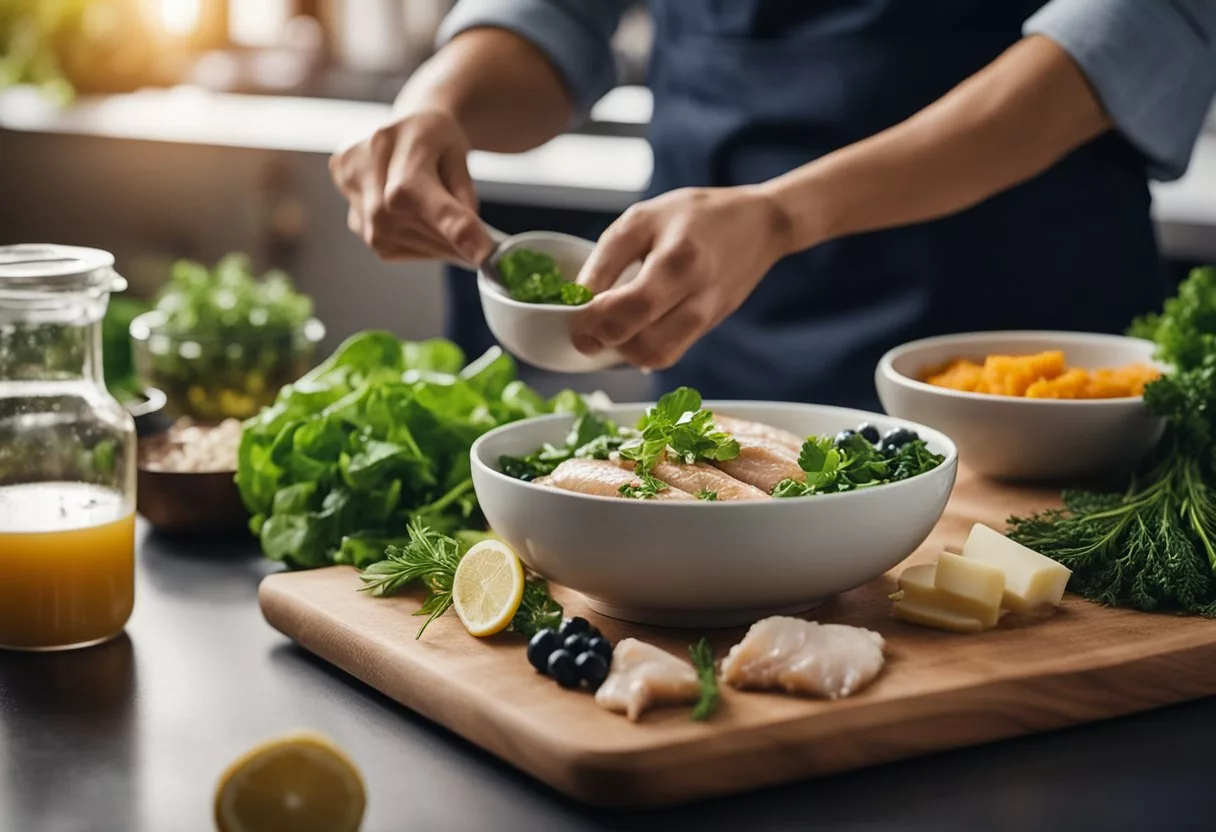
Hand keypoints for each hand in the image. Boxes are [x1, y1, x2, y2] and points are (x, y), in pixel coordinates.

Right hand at [329, 109, 493, 265]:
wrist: (400, 131)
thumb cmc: (434, 139)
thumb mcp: (459, 153)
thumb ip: (465, 196)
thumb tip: (470, 242)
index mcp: (398, 150)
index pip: (426, 199)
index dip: (456, 229)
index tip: (485, 255)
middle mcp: (366, 176)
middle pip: (417, 228)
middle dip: (453, 240)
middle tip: (480, 242)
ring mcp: (353, 201)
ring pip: (404, 244)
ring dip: (434, 243)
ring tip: (443, 220)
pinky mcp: (353, 221)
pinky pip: (393, 247)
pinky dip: (416, 242)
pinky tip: (420, 221)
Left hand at [571, 186, 790, 369]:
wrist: (758, 226)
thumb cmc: (695, 215)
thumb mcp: (641, 220)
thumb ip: (605, 261)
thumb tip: (577, 301)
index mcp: (679, 261)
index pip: (630, 309)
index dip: (593, 322)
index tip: (574, 317)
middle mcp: (698, 297)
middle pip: (644, 345)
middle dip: (605, 341)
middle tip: (587, 327)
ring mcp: (707, 318)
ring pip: (657, 358)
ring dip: (624, 351)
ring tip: (611, 326)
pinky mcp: (708, 329)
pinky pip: (670, 353)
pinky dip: (643, 350)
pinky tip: (633, 329)